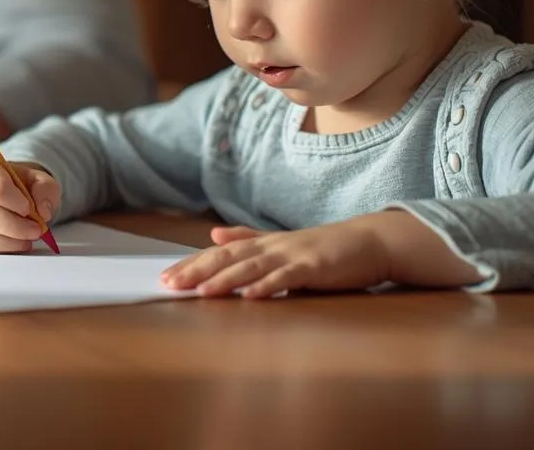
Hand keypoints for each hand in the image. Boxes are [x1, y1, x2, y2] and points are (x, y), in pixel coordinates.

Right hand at [0, 159, 59, 253]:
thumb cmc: (15, 186)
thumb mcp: (37, 179)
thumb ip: (46, 190)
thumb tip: (43, 212)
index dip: (16, 203)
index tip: (30, 210)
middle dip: (16, 228)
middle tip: (36, 231)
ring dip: (9, 243)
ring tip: (26, 240)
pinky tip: (12, 244)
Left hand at [160, 214, 399, 298]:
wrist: (368, 242)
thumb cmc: (323, 247)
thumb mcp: (280, 242)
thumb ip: (248, 239)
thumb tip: (213, 235)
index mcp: (262, 243)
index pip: (219, 253)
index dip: (192, 264)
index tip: (166, 277)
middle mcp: (272, 246)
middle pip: (227, 257)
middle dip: (197, 271)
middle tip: (170, 284)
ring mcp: (292, 255)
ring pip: (252, 267)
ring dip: (225, 280)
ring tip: (202, 292)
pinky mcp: (313, 267)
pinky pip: (287, 278)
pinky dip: (268, 287)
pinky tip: (251, 297)